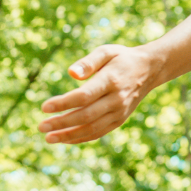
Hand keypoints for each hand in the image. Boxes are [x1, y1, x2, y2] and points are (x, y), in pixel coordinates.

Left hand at [38, 44, 158, 143]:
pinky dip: (81, 138)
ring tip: (48, 138)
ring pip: (92, 128)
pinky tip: (65, 139)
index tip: (44, 107)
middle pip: (86, 115)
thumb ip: (88, 61)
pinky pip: (99, 132)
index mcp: (112, 80)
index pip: (84, 96)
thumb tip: (70, 73)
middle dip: (62, 123)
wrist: (150, 69)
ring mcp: (120, 111)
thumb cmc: (121, 58)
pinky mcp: (120, 119)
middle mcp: (117, 99)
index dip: (63, 103)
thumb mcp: (106, 51)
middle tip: (41, 126)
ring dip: (68, 135)